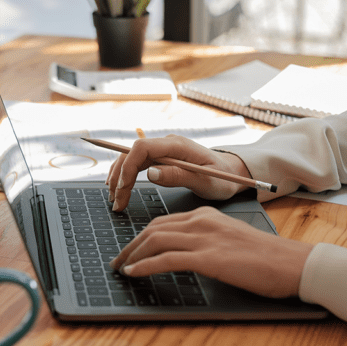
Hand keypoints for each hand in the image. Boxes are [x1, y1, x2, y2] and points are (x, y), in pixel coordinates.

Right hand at [106, 135, 251, 211]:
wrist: (231, 174)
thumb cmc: (222, 178)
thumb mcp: (205, 181)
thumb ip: (178, 176)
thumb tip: (151, 173)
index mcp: (177, 145)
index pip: (142, 148)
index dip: (128, 166)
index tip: (123, 188)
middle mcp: (167, 144)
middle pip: (131, 153)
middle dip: (119, 177)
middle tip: (117, 202)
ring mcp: (162, 150)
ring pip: (130, 158)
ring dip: (119, 177)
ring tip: (115, 199)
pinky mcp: (161, 158)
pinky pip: (137, 164)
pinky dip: (125, 176)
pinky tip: (120, 189)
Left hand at [109, 207, 311, 298]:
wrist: (292, 263)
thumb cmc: (267, 259)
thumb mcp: (231, 242)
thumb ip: (208, 242)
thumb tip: (187, 256)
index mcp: (207, 215)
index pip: (163, 222)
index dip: (142, 237)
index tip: (130, 250)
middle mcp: (202, 221)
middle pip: (154, 229)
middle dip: (131, 245)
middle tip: (118, 261)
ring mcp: (205, 238)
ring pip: (155, 241)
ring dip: (132, 255)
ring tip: (120, 268)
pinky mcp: (208, 257)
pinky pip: (166, 259)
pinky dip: (144, 265)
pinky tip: (133, 273)